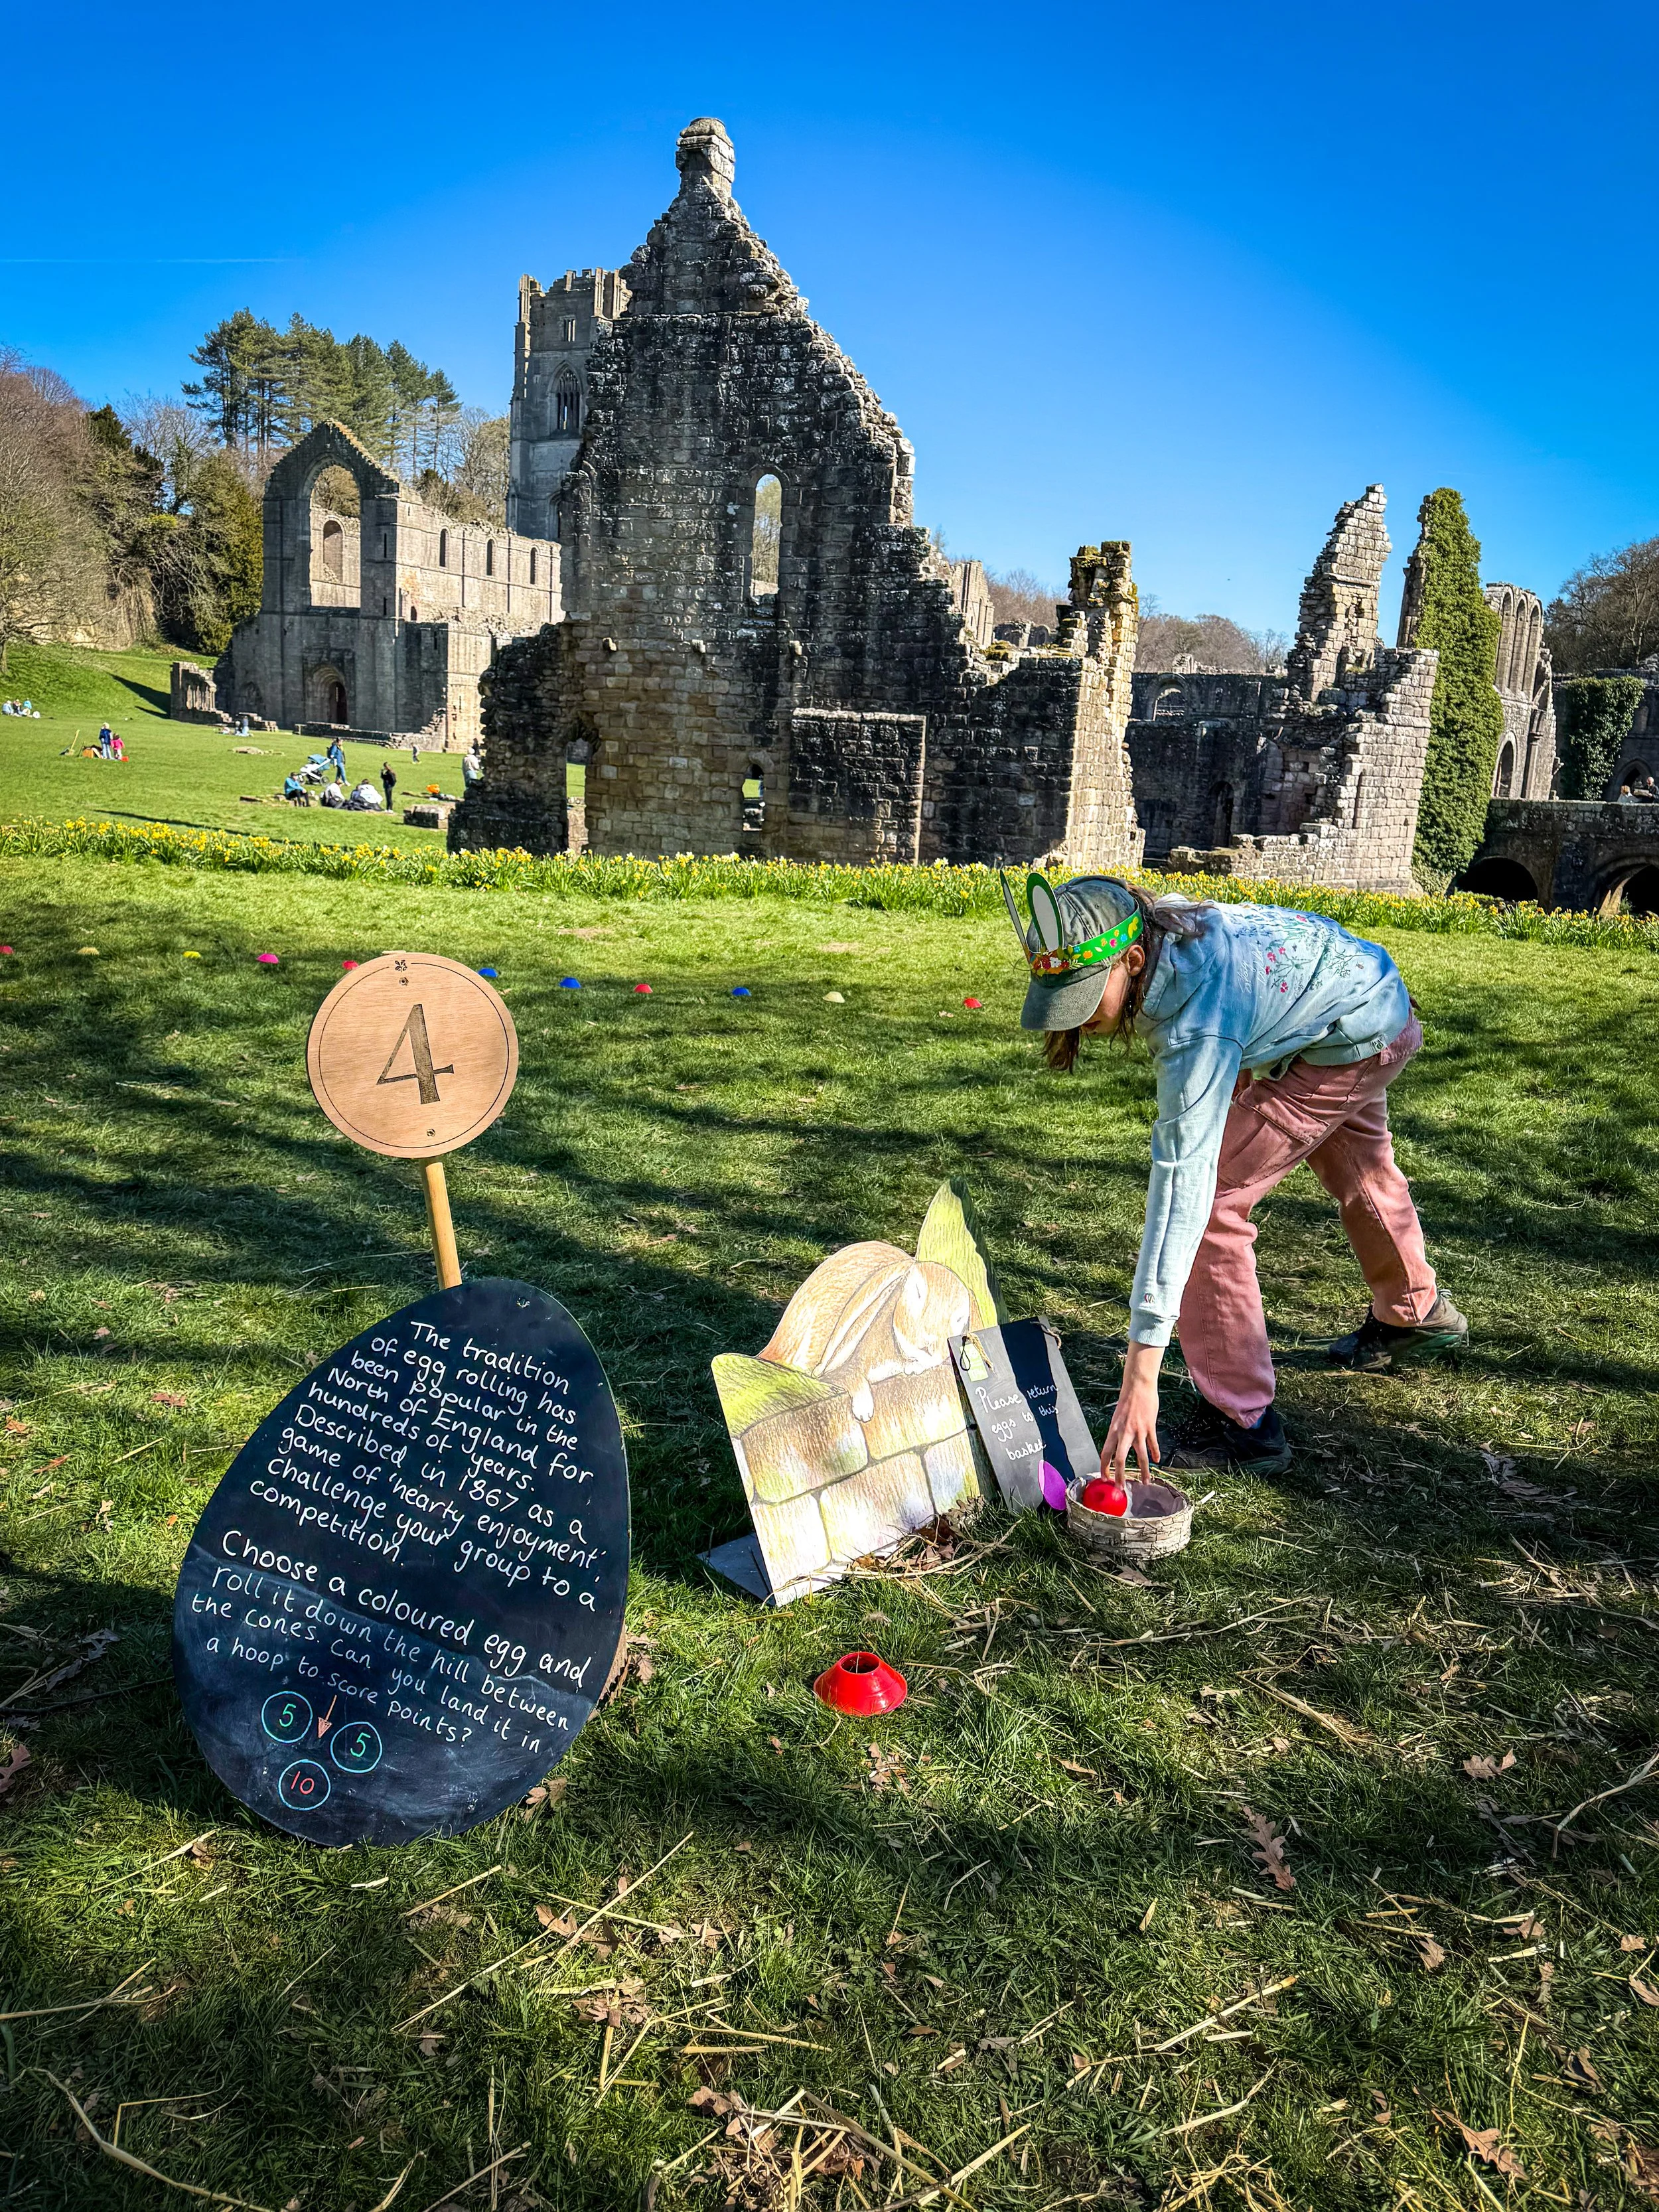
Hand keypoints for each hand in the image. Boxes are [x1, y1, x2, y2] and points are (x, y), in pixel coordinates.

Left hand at [1103, 1341, 1162, 1481]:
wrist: (1138, 1386)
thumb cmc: (1127, 1401)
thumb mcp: (1117, 1418)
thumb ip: (1118, 1433)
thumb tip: (1118, 1446)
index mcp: (1113, 1430)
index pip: (1105, 1453)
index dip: (1104, 1467)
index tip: (1105, 1478)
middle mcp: (1124, 1432)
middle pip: (1120, 1459)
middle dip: (1120, 1475)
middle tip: (1121, 1487)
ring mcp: (1138, 1430)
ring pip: (1140, 1456)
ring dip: (1143, 1471)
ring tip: (1145, 1481)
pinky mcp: (1150, 1427)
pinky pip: (1152, 1444)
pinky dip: (1155, 1453)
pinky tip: (1157, 1460)